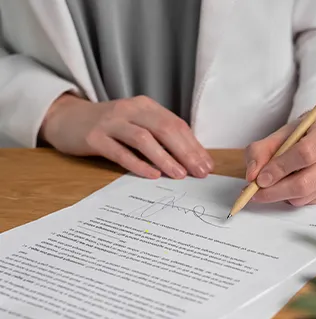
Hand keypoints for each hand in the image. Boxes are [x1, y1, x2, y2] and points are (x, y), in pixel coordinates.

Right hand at [39, 93, 213, 178]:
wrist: (69, 119)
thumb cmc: (110, 126)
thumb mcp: (137, 123)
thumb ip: (158, 136)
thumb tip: (187, 158)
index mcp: (145, 106)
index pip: (176, 124)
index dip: (194, 145)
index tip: (207, 164)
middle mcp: (130, 110)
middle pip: (164, 129)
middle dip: (186, 152)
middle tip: (200, 172)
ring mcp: (111, 123)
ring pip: (144, 138)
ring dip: (165, 158)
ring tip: (180, 175)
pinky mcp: (95, 137)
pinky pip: (120, 152)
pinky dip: (137, 164)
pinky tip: (152, 175)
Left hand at [245, 110, 315, 205]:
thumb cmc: (301, 136)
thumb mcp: (278, 136)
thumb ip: (259, 151)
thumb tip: (251, 176)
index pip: (304, 154)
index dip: (279, 168)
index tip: (259, 178)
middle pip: (304, 183)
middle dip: (274, 191)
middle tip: (254, 192)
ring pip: (303, 197)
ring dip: (278, 195)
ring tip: (268, 186)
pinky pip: (305, 203)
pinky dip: (288, 198)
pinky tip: (285, 186)